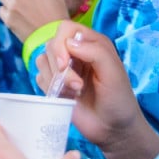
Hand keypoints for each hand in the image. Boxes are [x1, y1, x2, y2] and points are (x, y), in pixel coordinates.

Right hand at [34, 23, 158, 158]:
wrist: (113, 129)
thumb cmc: (118, 99)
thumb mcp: (114, 73)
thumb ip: (96, 52)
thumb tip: (69, 43)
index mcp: (91, 43)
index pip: (65, 29)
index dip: (60, 43)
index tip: (65, 63)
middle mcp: (75, 53)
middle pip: (50, 45)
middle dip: (59, 66)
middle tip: (77, 85)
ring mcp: (63, 69)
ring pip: (42, 61)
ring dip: (55, 79)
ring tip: (75, 92)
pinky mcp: (54, 85)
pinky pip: (39, 78)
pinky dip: (49, 88)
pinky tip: (66, 98)